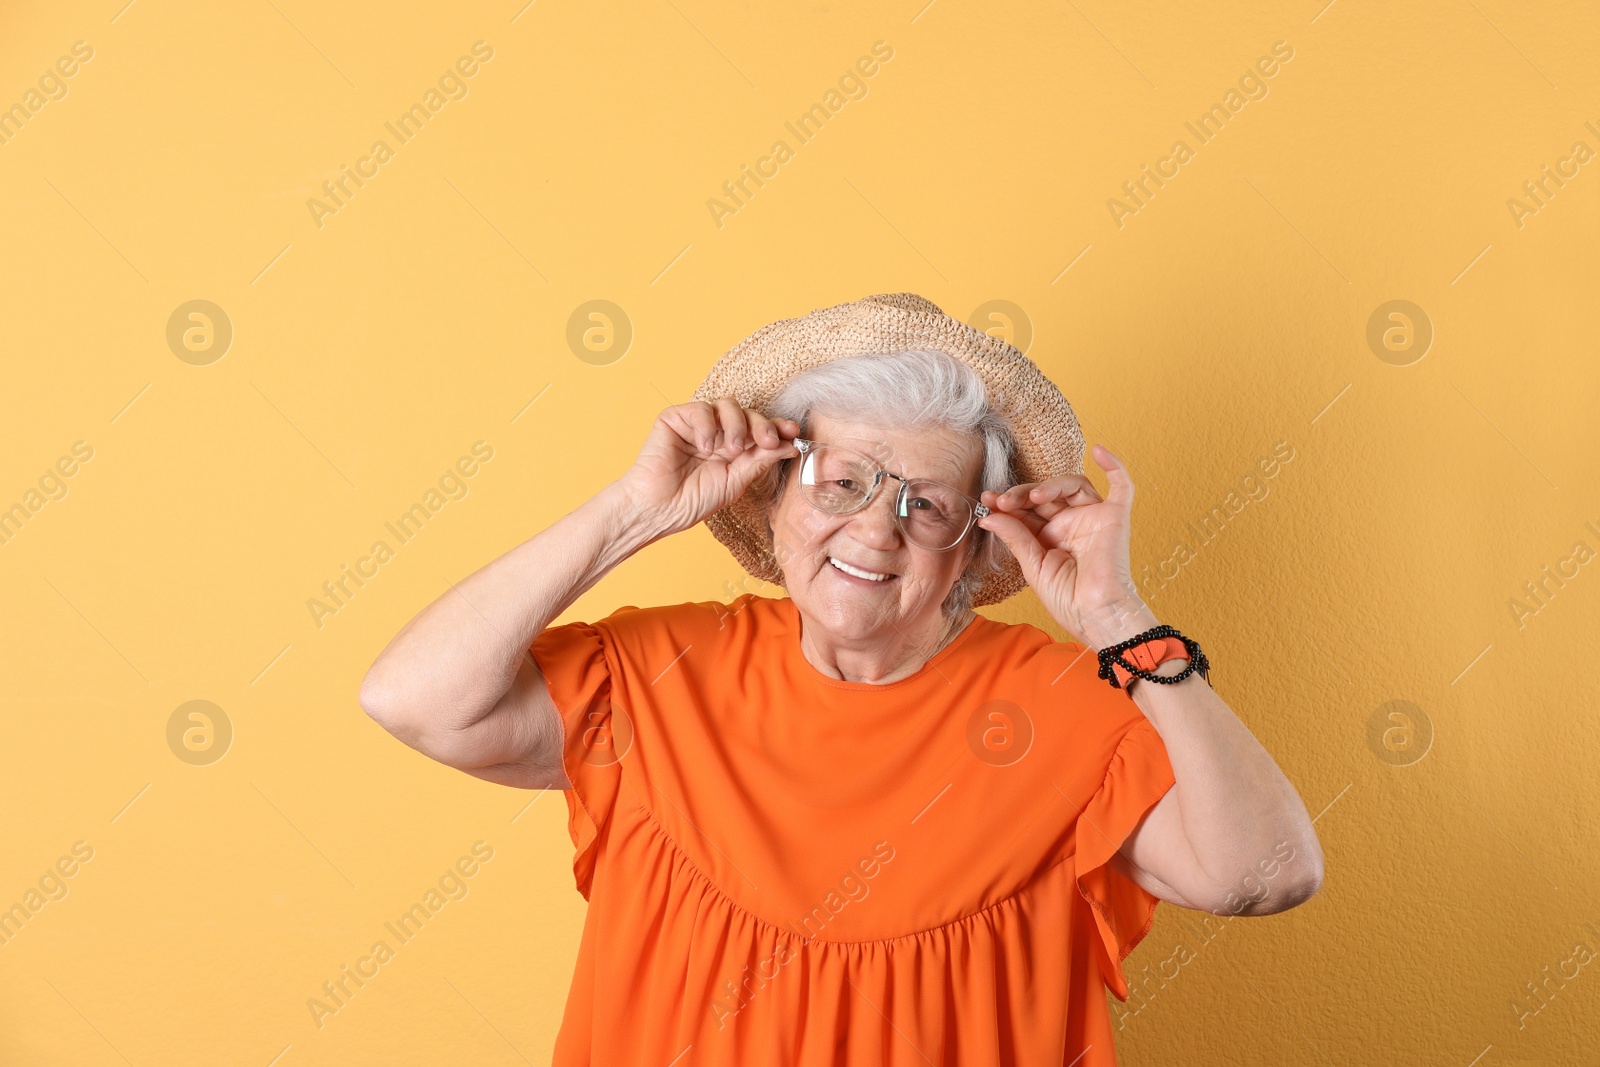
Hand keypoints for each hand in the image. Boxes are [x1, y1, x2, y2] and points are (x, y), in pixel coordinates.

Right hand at [616, 397, 799, 536]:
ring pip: (727, 405)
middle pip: (748, 413)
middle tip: (767, 441)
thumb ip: (761, 460)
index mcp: (733, 448)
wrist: (660, 508)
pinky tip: (706, 447)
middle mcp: (717, 433)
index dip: (778, 427)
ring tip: (732, 449)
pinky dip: (707, 426)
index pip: (759, 429)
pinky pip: (700, 408)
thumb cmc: (694, 499)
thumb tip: (791, 444)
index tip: (793, 432)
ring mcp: (697, 425)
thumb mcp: (736, 480)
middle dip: (762, 425)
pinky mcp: (675, 418)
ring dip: (737, 425)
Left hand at [976, 443, 1154, 647]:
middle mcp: (1072, 524)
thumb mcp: (1033, 567)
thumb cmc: (1069, 601)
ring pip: (1072, 486)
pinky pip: (1122, 486)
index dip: (1007, 503)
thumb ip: (1015, 537)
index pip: (1027, 511)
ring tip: (1032, 497)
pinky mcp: (1115, 518)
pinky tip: (1099, 450)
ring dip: (1050, 485)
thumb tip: (989, 514)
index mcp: (1051, 537)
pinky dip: (1113, 465)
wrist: (1096, 616)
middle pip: (1046, 495)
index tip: (986, 501)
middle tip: (1001, 500)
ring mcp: (1094, 519)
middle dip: (1020, 494)